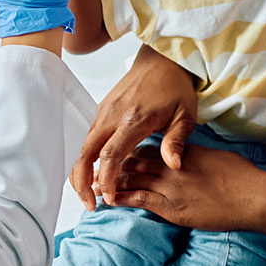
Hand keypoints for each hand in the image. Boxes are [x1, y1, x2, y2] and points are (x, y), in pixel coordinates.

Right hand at [71, 44, 199, 208]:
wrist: (162, 60)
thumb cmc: (175, 88)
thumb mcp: (185, 115)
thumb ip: (176, 141)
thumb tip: (173, 165)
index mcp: (133, 118)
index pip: (111, 154)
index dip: (106, 179)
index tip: (109, 199)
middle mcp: (112, 114)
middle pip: (86, 152)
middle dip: (82, 181)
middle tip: (89, 205)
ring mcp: (104, 111)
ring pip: (82, 146)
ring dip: (80, 172)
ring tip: (87, 195)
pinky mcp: (102, 110)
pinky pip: (88, 138)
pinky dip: (85, 158)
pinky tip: (92, 175)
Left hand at [107, 143, 265, 232]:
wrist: (252, 196)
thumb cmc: (241, 176)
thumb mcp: (215, 156)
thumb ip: (195, 154)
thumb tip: (187, 155)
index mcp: (182, 151)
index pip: (147, 148)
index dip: (130, 153)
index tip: (118, 156)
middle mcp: (171, 166)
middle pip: (134, 162)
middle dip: (113, 166)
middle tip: (96, 169)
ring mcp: (170, 187)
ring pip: (132, 180)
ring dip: (111, 182)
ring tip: (94, 185)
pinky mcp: (171, 207)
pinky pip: (140, 200)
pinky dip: (122, 198)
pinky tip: (109, 200)